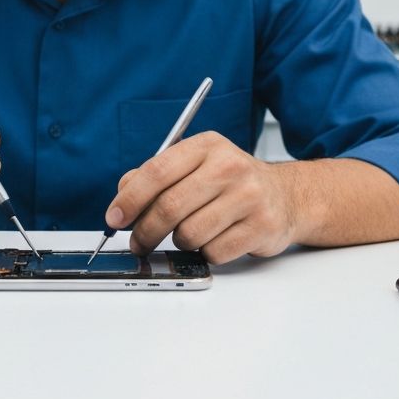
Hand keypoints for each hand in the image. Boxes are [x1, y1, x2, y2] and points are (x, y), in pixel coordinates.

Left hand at [104, 132, 297, 264]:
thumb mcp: (194, 165)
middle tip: (138, 242)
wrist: (285, 195)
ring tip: (190, 232)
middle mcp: (229, 166)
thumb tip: (123, 197)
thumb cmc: (230, 181)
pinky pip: (214, 252)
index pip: (157, 171)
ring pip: (189, 234)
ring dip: (180, 241)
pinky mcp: (261, 226)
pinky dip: (206, 252)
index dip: (130, 199)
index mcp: (206, 145)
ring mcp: (248, 196)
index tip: (114, 218)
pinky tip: (215, 238)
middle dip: (146, 231)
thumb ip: (156, 176)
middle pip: (170, 207)